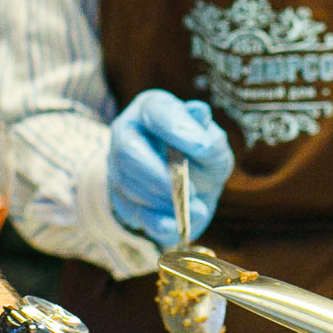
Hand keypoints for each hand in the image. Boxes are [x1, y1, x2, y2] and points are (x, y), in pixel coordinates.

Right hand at [107, 91, 233, 243]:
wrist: (192, 189)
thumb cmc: (201, 157)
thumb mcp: (213, 143)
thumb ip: (207, 132)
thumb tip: (199, 112)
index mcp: (151, 109)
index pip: (155, 111)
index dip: (177, 128)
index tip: (203, 147)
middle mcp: (127, 134)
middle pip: (128, 152)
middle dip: (161, 175)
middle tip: (191, 190)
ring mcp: (119, 167)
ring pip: (130, 185)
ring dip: (165, 201)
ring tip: (197, 208)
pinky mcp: (121, 198)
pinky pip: (133, 213)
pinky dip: (158, 222)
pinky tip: (178, 224)